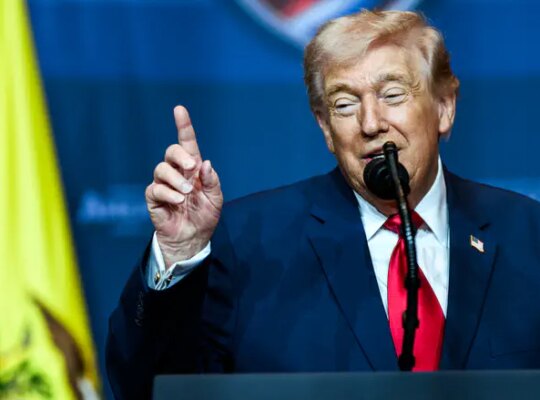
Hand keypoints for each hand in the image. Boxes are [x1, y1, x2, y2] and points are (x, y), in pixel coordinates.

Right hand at [145, 106, 222, 267]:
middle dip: (180, 155)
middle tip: (191, 168)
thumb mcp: (216, 199)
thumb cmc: (205, 216)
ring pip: (161, 169)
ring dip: (176, 179)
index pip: (187, 143)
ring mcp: (164, 184)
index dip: (183, 125)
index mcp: (193, 169)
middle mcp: (177, 173)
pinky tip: (178, 201)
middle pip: (171, 151)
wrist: (193, 238)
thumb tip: (205, 163)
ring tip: (187, 194)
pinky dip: (168, 193)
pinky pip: (154, 188)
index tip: (179, 109)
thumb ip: (212, 181)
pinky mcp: (154, 198)